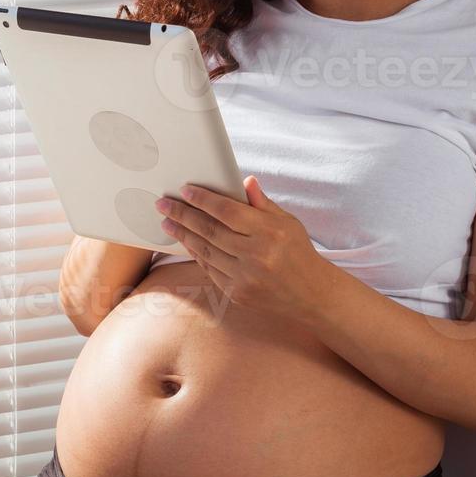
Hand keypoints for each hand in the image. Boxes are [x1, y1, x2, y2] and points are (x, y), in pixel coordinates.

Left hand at [155, 175, 328, 319]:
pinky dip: (195, 253)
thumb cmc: (298, 253)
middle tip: (163, 204)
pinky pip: (209, 269)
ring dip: (183, 234)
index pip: (227, 211)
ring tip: (168, 221)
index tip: (184, 190)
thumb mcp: (287, 222)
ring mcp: (245, 277)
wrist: (312, 295)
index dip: (203, 199)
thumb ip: (262, 203)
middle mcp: (256, 255)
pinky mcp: (237, 293)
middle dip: (182, 215)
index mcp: (270, 232)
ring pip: (205, 250)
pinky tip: (186, 241)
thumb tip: (245, 181)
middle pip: (210, 230)